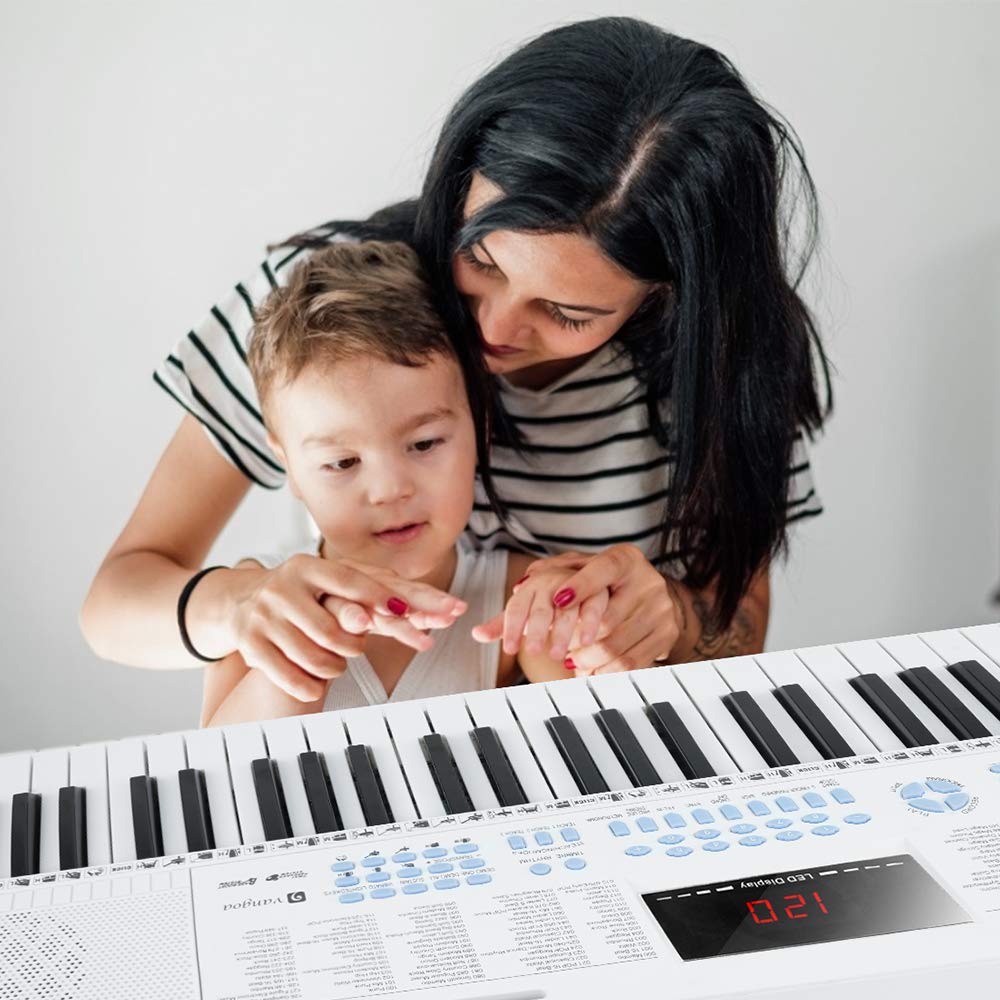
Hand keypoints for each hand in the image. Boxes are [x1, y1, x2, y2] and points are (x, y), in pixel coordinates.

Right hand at [192, 554, 465, 700]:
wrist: (240, 601)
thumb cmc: (303, 595)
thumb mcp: (333, 587)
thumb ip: (371, 595)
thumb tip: (412, 608)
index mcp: (312, 568)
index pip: (354, 582)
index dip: (383, 598)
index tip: (413, 613)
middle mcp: (288, 586)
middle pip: (335, 625)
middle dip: (355, 644)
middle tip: (362, 648)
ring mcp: (268, 614)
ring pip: (315, 653)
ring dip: (334, 666)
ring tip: (337, 664)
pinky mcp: (250, 643)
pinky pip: (286, 673)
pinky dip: (306, 684)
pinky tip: (316, 689)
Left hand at [471, 557, 609, 663]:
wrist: (581, 578)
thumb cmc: (548, 601)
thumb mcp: (525, 612)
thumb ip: (503, 625)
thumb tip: (476, 634)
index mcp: (528, 587)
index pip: (516, 608)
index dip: (510, 628)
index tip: (508, 649)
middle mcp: (549, 583)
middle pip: (540, 608)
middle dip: (536, 630)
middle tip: (531, 651)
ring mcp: (574, 586)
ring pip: (566, 609)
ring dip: (562, 632)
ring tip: (556, 655)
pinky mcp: (597, 590)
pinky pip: (593, 606)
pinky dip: (589, 623)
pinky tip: (586, 641)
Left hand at [523, 545, 682, 674]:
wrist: (654, 598)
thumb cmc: (609, 583)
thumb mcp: (585, 570)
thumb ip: (553, 574)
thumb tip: (520, 585)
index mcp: (625, 559)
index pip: (603, 570)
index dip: (580, 586)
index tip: (557, 599)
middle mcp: (647, 581)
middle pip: (605, 619)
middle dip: (575, 639)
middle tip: (557, 649)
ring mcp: (660, 609)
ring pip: (615, 645)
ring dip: (587, 660)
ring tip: (572, 662)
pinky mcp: (666, 634)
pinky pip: (630, 662)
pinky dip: (605, 672)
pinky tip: (592, 671)